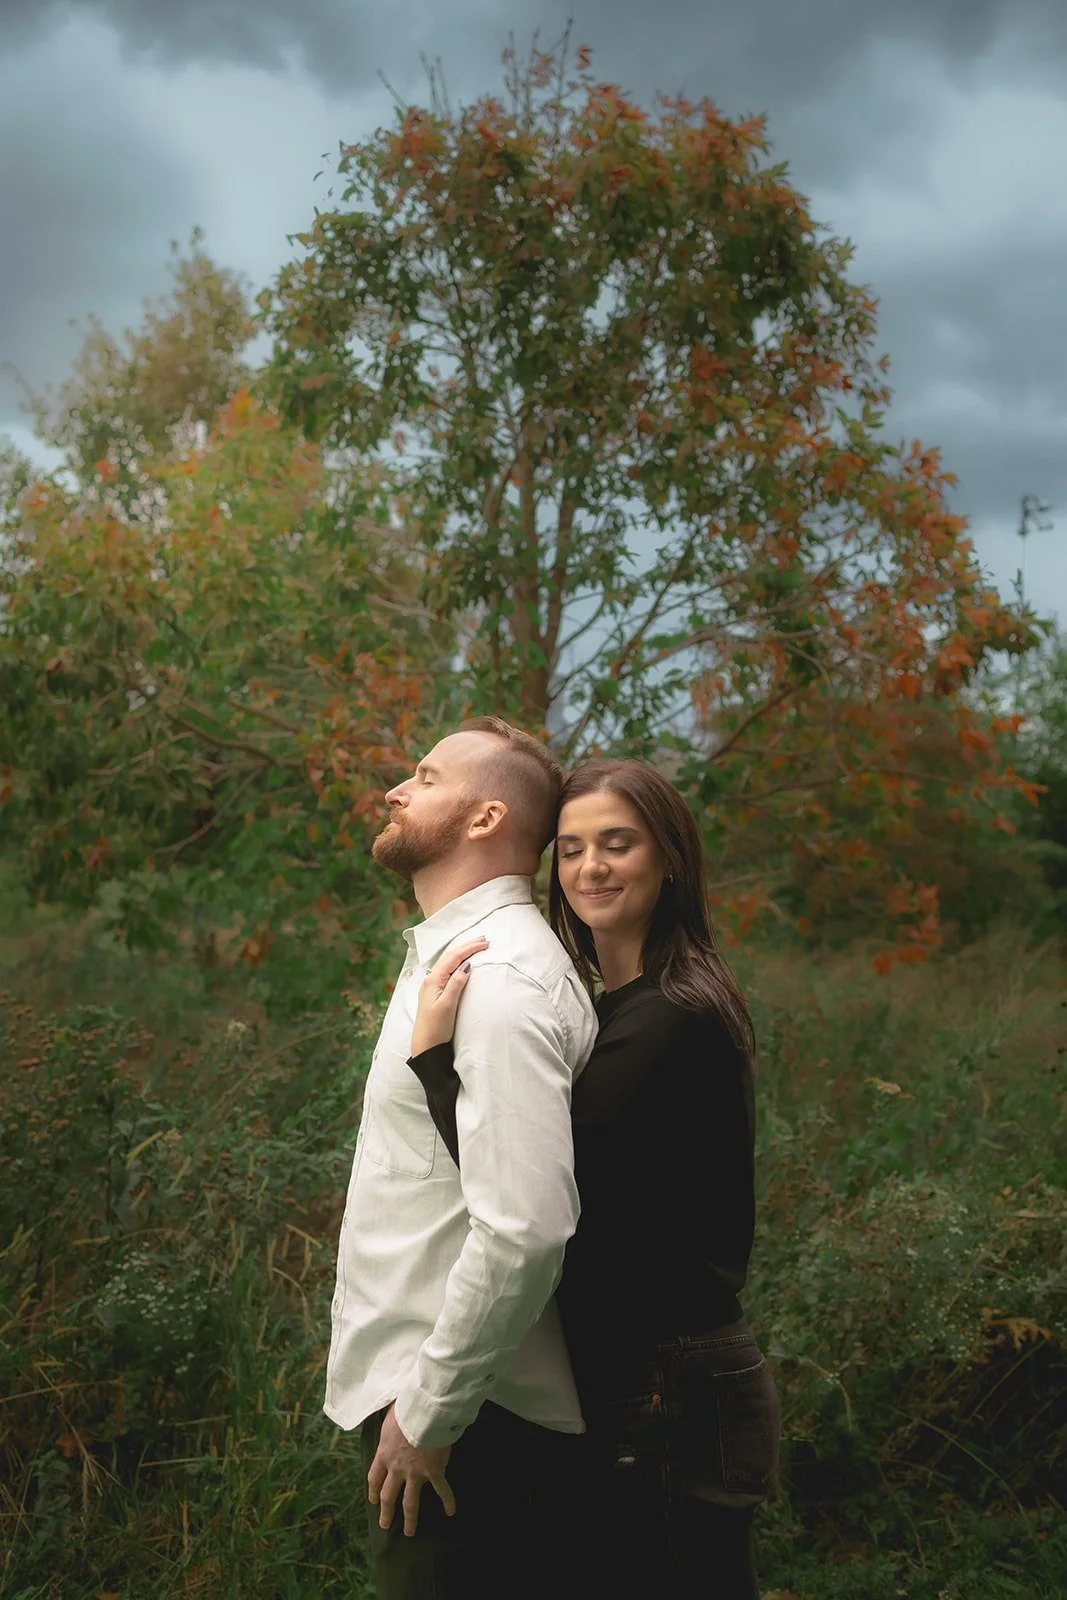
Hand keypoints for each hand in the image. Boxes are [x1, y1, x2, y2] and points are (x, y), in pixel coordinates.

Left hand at [366, 1403, 455, 1537]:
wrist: (425, 1412)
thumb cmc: (406, 1407)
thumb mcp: (389, 1413)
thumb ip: (388, 1421)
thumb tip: (387, 1412)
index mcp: (384, 1453)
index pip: (374, 1476)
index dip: (373, 1489)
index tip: (373, 1500)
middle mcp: (397, 1468)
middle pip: (388, 1495)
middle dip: (386, 1512)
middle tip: (385, 1525)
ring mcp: (415, 1473)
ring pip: (410, 1502)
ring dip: (410, 1519)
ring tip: (410, 1532)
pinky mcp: (434, 1472)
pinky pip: (441, 1490)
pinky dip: (447, 1501)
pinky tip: (451, 1512)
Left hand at [410, 936, 487, 1055]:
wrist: (425, 1046)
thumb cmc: (435, 1028)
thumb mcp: (447, 1005)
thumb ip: (456, 984)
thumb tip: (466, 965)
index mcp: (434, 980)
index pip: (454, 958)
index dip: (469, 948)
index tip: (485, 943)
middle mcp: (431, 980)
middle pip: (450, 957)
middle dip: (467, 947)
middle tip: (484, 940)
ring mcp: (432, 985)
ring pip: (449, 963)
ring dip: (462, 953)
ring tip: (476, 947)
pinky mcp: (435, 992)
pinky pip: (447, 971)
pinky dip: (458, 963)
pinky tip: (463, 963)